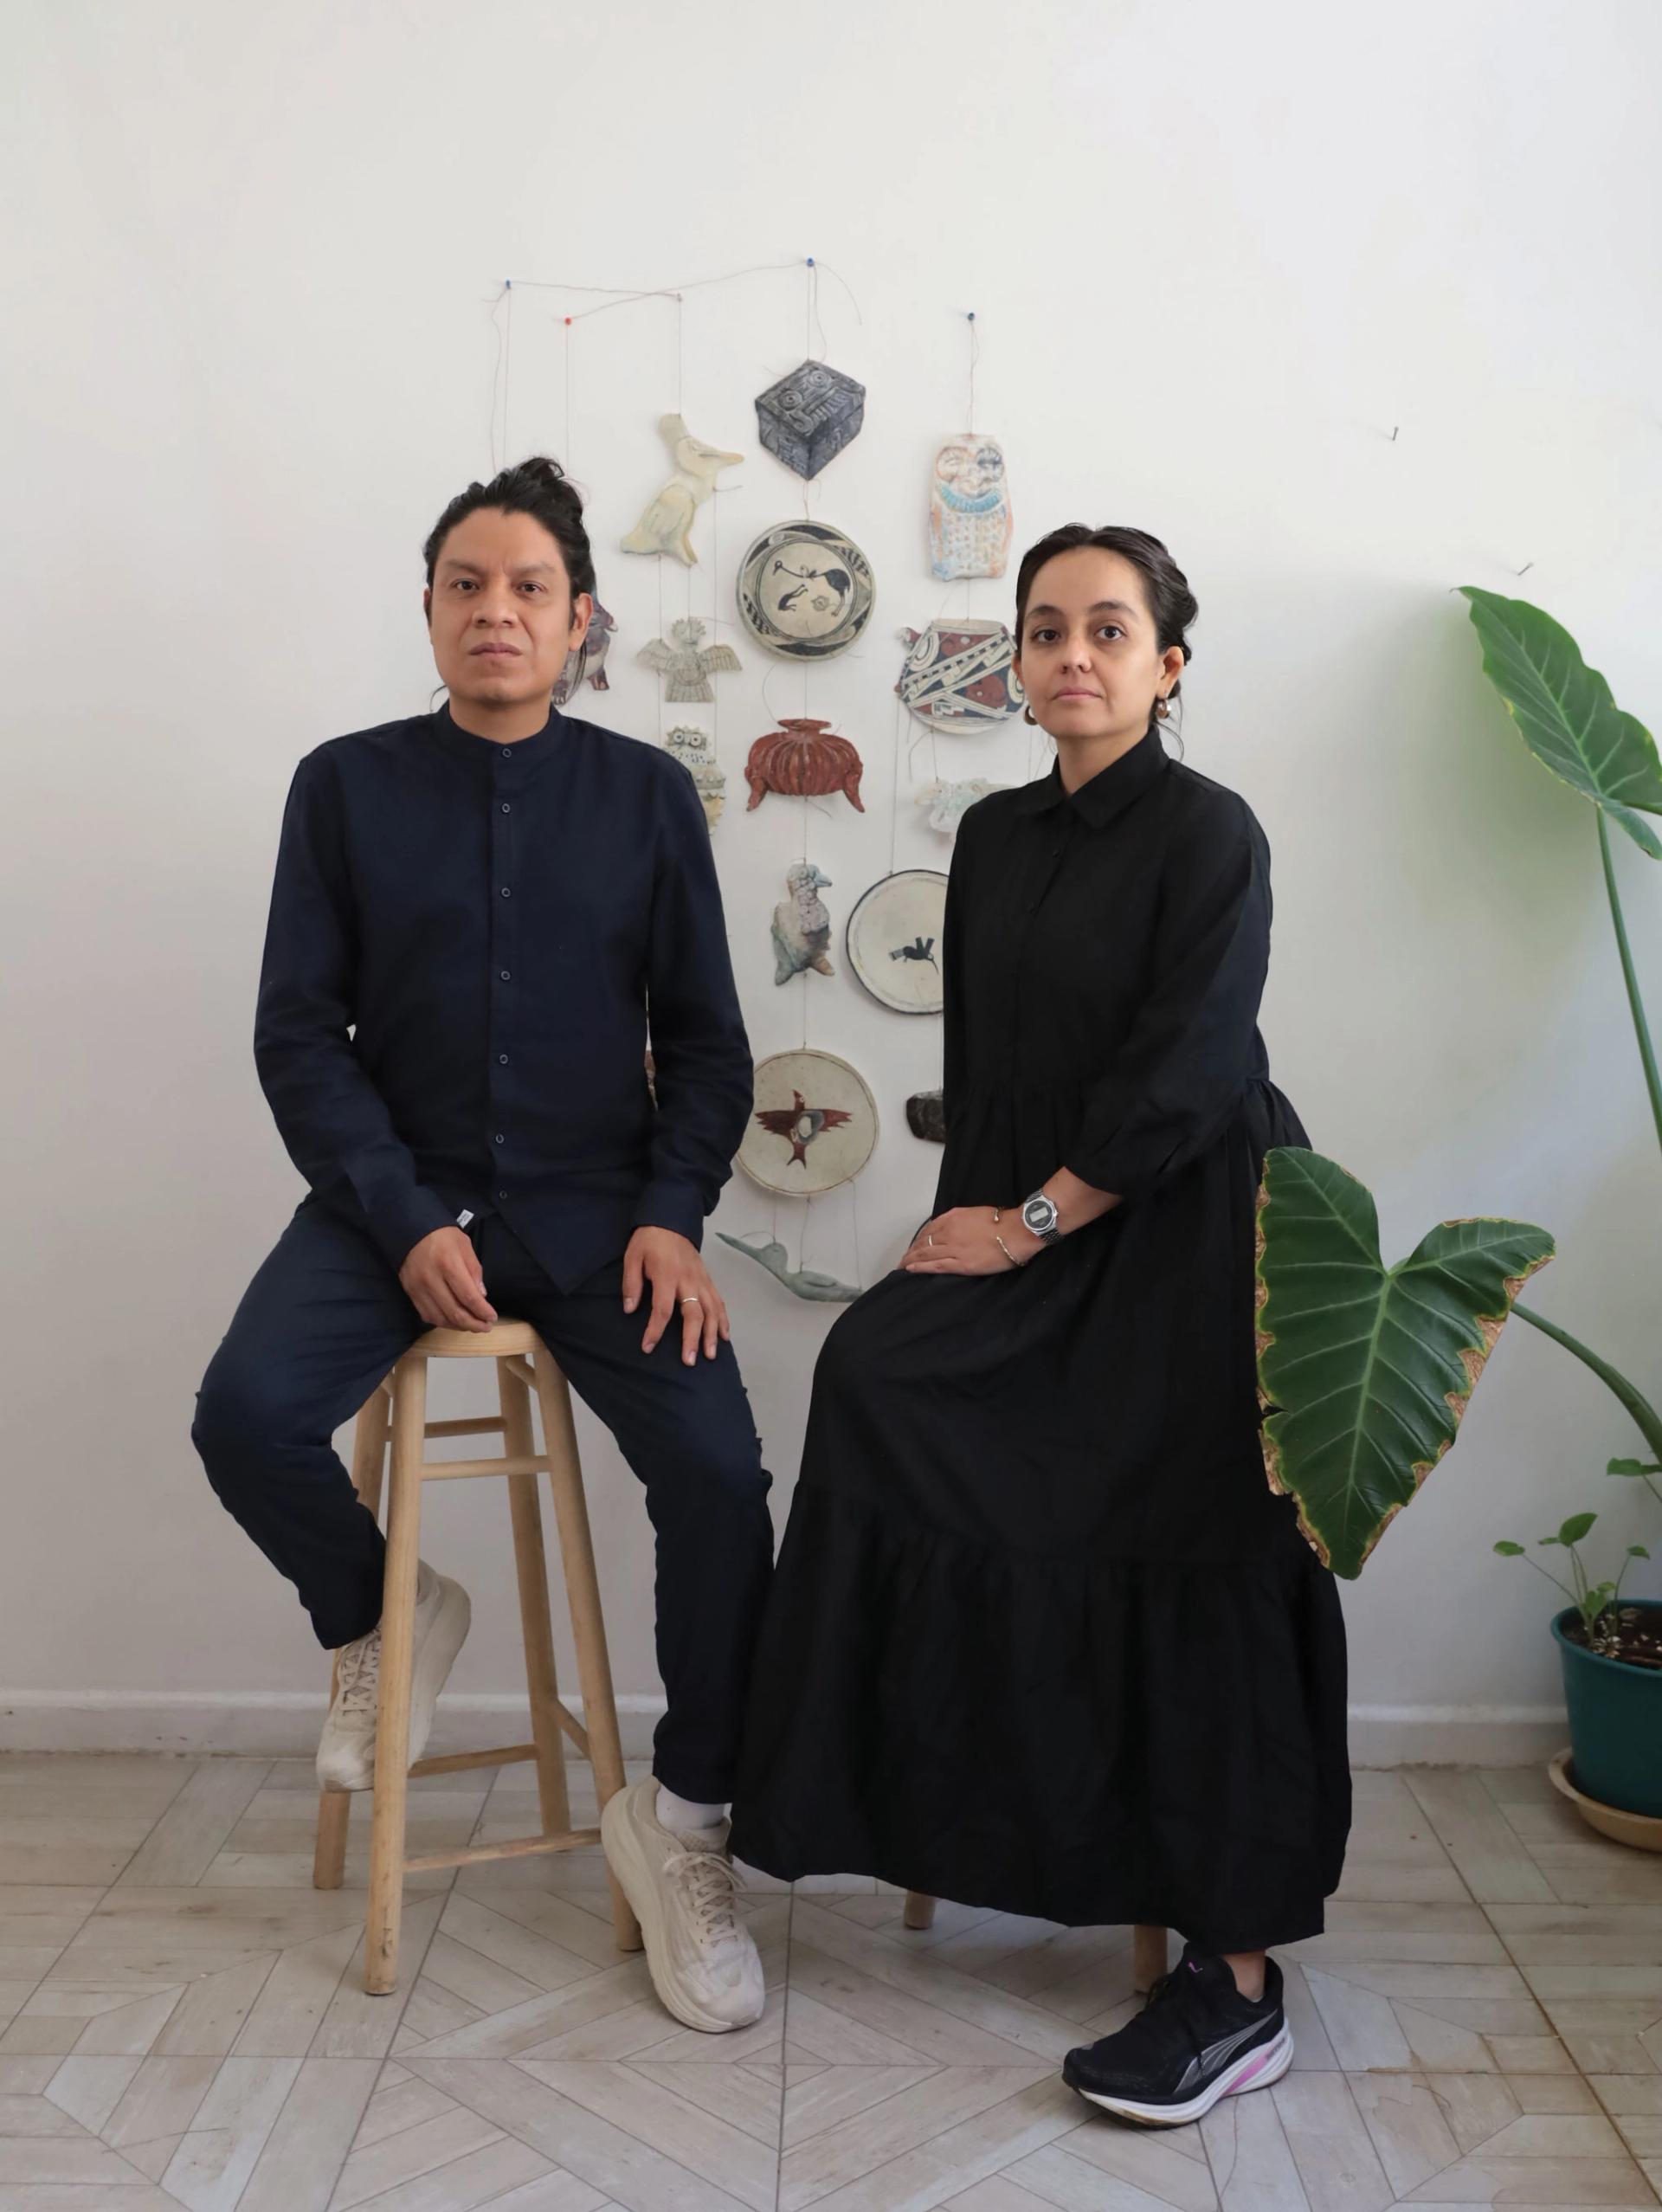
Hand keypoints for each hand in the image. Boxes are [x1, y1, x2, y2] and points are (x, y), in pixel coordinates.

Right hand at [399, 1226, 497, 1330]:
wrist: (411, 1231)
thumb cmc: (442, 1236)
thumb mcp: (465, 1246)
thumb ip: (474, 1271)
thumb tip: (481, 1297)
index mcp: (449, 1264)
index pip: (468, 1296)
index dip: (482, 1311)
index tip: (492, 1318)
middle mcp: (431, 1279)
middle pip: (455, 1312)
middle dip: (473, 1324)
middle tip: (485, 1327)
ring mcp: (418, 1288)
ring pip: (440, 1318)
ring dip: (459, 1326)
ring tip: (472, 1325)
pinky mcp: (410, 1293)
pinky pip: (427, 1315)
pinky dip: (443, 1322)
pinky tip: (454, 1320)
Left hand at [623, 1227, 730, 1363]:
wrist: (670, 1220)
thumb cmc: (648, 1241)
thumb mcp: (632, 1257)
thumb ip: (631, 1284)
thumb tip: (630, 1309)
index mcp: (667, 1276)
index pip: (663, 1309)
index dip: (655, 1330)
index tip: (648, 1347)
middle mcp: (688, 1280)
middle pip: (694, 1313)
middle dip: (692, 1339)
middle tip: (689, 1361)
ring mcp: (701, 1280)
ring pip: (711, 1310)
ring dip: (712, 1334)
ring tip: (710, 1355)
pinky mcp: (707, 1279)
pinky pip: (718, 1301)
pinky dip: (723, 1319)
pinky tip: (724, 1335)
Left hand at [900, 1206, 1041, 1274]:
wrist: (1014, 1232)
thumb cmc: (1001, 1222)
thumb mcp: (976, 1213)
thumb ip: (962, 1220)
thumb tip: (957, 1226)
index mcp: (953, 1218)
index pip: (929, 1229)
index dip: (919, 1238)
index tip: (914, 1244)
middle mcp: (948, 1232)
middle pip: (923, 1242)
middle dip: (911, 1251)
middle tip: (903, 1258)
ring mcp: (953, 1248)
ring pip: (925, 1254)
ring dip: (911, 1260)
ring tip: (902, 1265)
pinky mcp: (960, 1263)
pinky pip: (935, 1265)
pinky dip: (920, 1267)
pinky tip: (910, 1269)